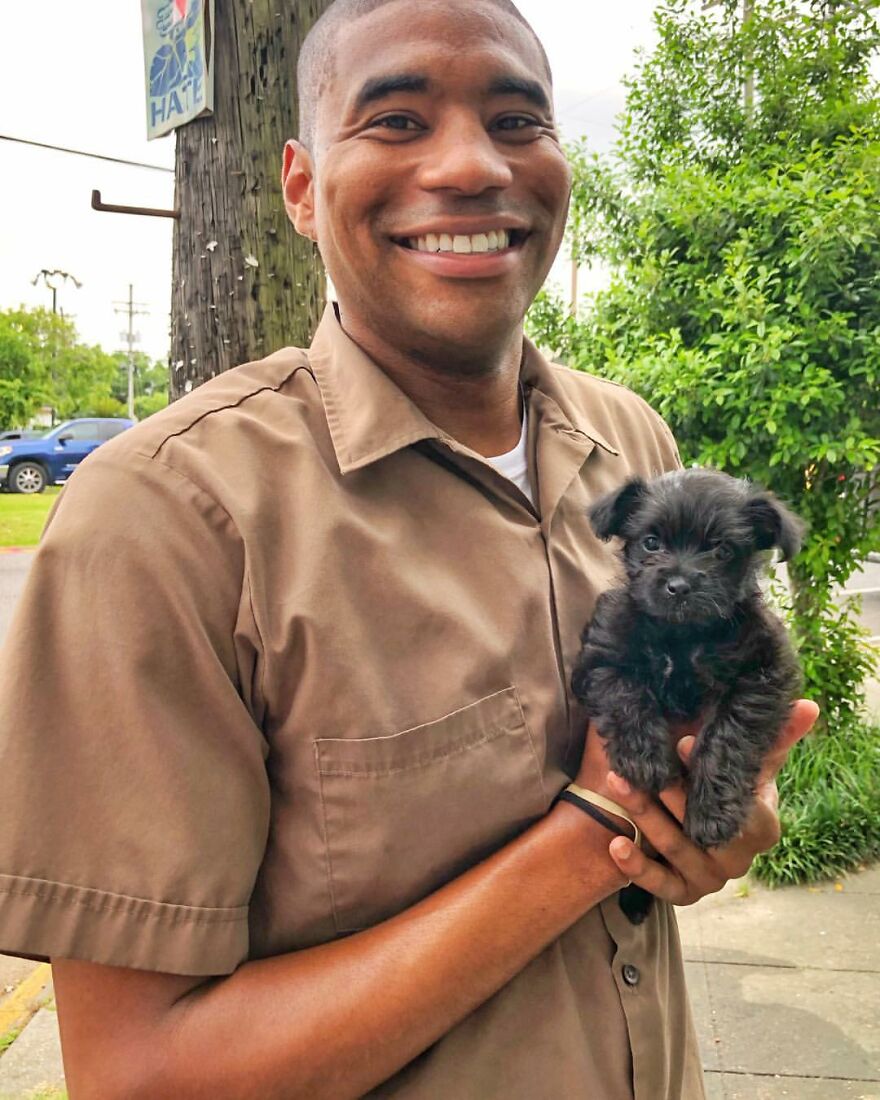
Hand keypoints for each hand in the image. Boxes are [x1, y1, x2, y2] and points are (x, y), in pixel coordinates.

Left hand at [603, 700, 818, 904]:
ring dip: (643, 816)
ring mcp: (712, 879)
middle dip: (666, 793)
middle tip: (634, 763)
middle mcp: (739, 859)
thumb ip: (774, 740)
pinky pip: (661, 885)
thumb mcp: (752, 766)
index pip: (739, 801)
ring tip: (617, 783)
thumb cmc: (730, 790)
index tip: (681, 742)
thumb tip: (809, 706)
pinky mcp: (685, 894)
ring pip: (675, 848)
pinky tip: (616, 844)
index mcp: (763, 828)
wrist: (708, 832)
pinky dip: (638, 867)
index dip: (708, 775)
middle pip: (701, 826)